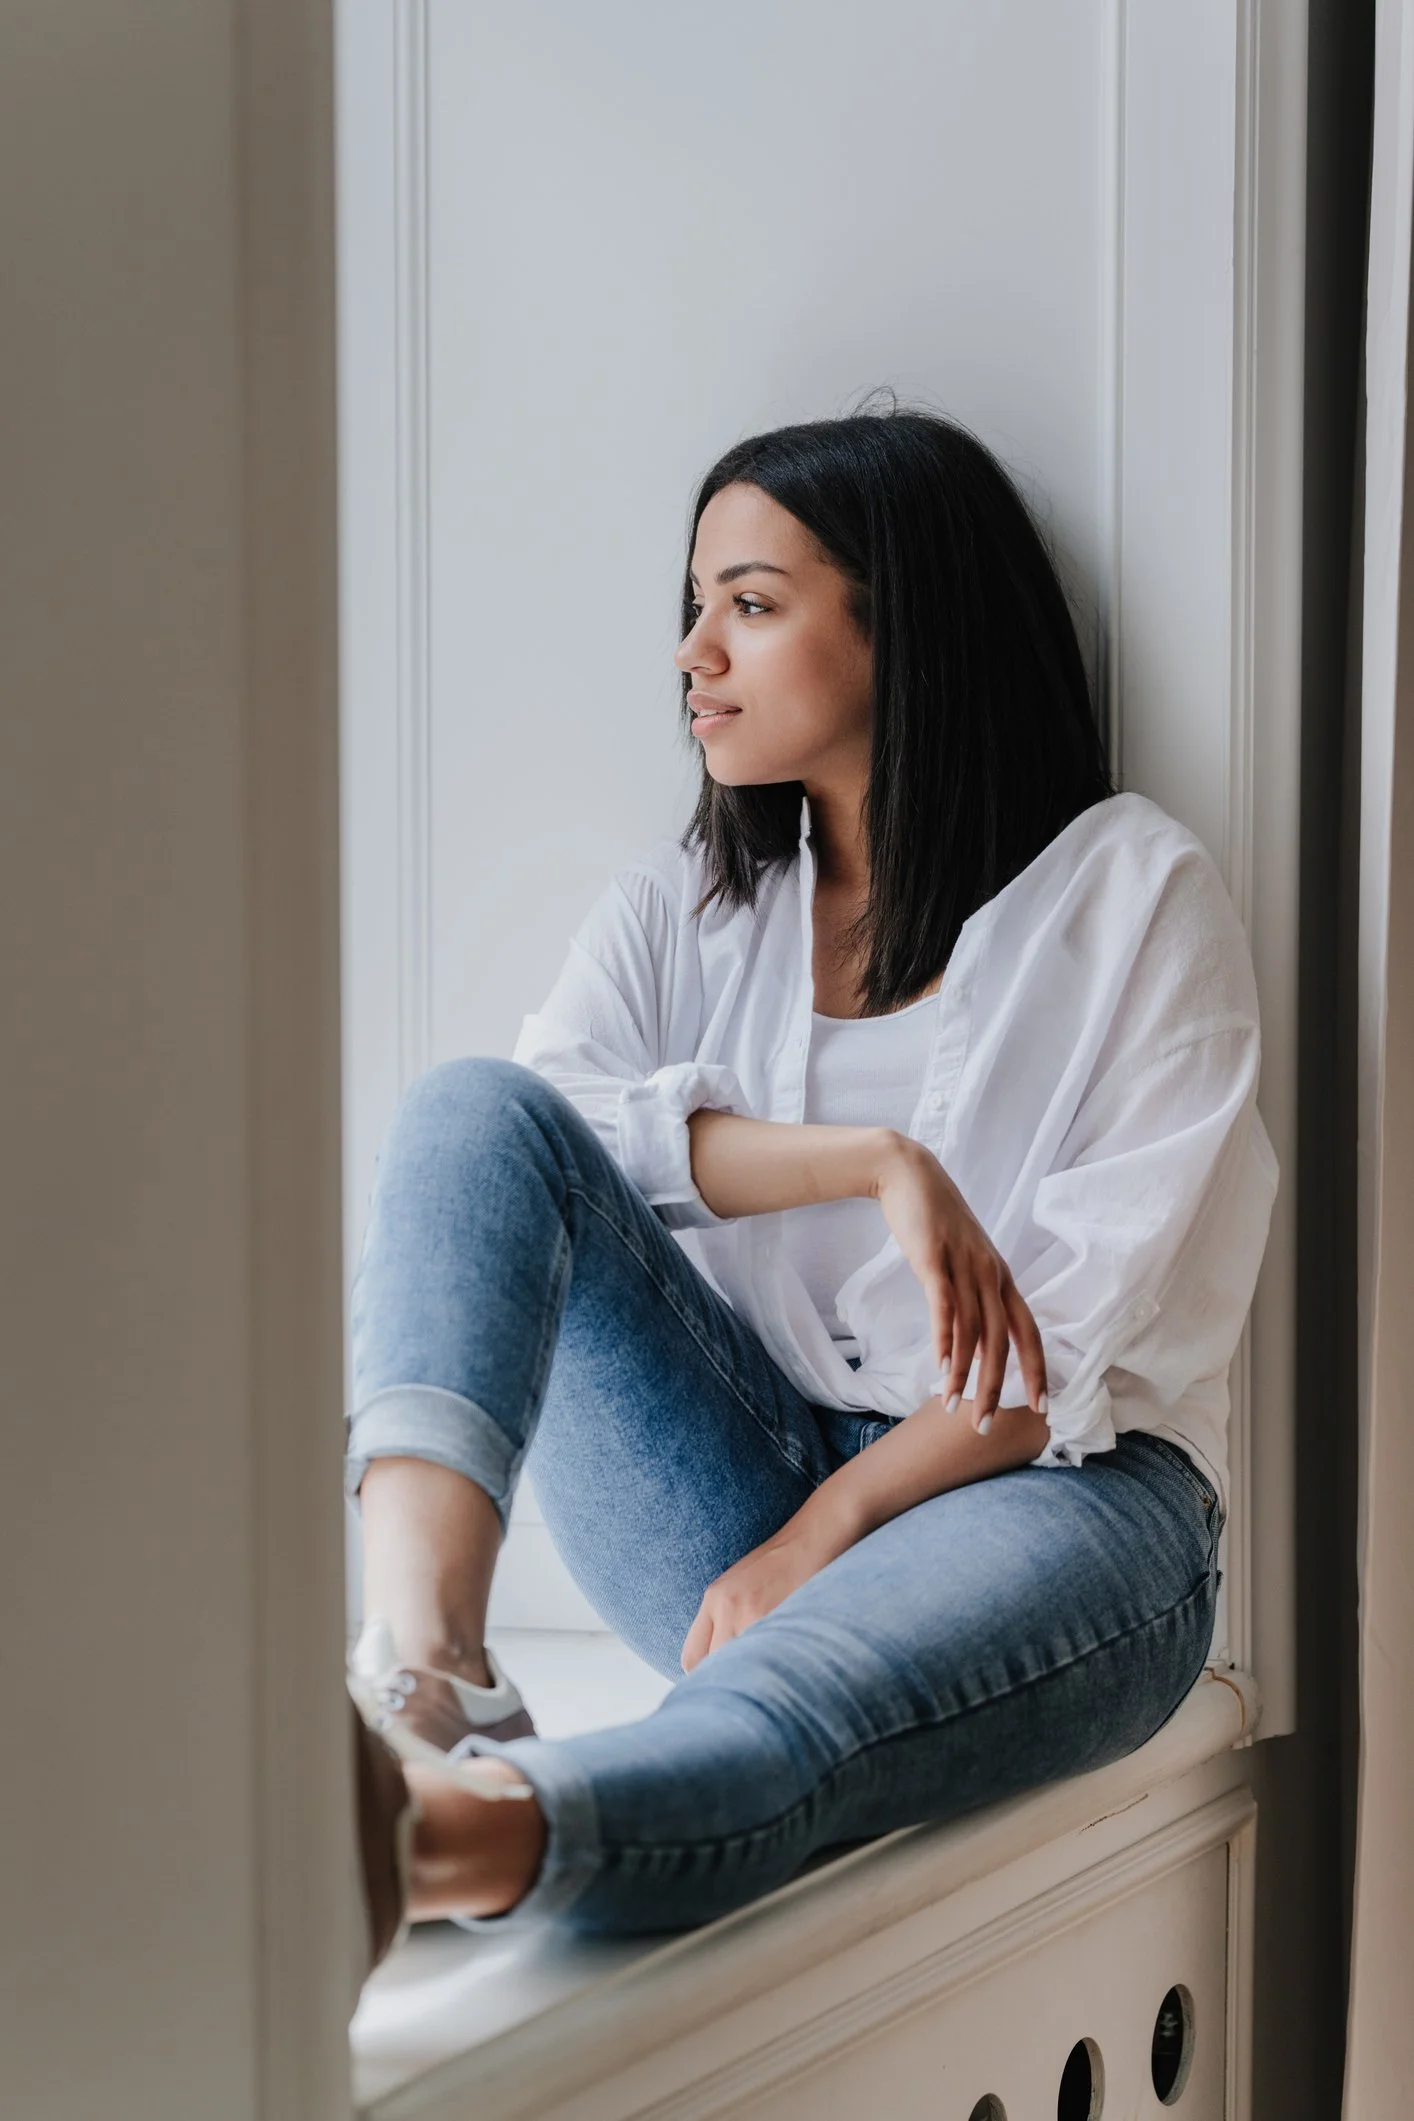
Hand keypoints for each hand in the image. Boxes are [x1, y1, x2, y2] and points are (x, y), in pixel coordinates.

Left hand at [680, 1523, 835, 1672]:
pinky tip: (785, 1666)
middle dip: (729, 1681)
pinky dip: (772, 1667)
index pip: (691, 1658)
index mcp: (713, 1599)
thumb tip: (722, 1661)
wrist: (813, 1537)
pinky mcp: (776, 1617)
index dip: (706, 1677)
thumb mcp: (741, 1585)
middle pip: (712, 1667)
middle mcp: (725, 1607)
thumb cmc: (782, 1562)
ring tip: (767, 1680)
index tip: (723, 1683)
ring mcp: (750, 1614)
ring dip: (752, 1678)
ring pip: (738, 1667)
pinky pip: (765, 1657)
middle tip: (747, 1688)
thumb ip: (725, 1618)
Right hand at [873, 1135, 1046, 1429]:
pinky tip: (941, 1366)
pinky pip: (944, 1306)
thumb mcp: (962, 1259)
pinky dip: (946, 1339)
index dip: (1037, 1370)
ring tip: (952, 1406)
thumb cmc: (935, 1221)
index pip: (1028, 1331)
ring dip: (963, 1374)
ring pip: (972, 1331)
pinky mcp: (934, 1259)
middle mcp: (991, 1274)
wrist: (909, 1175)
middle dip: (996, 1387)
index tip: (1042, 1407)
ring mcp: (963, 1265)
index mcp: (1001, 1277)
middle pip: (1002, 1341)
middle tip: (984, 1426)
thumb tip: (970, 1333)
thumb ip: (971, 1293)